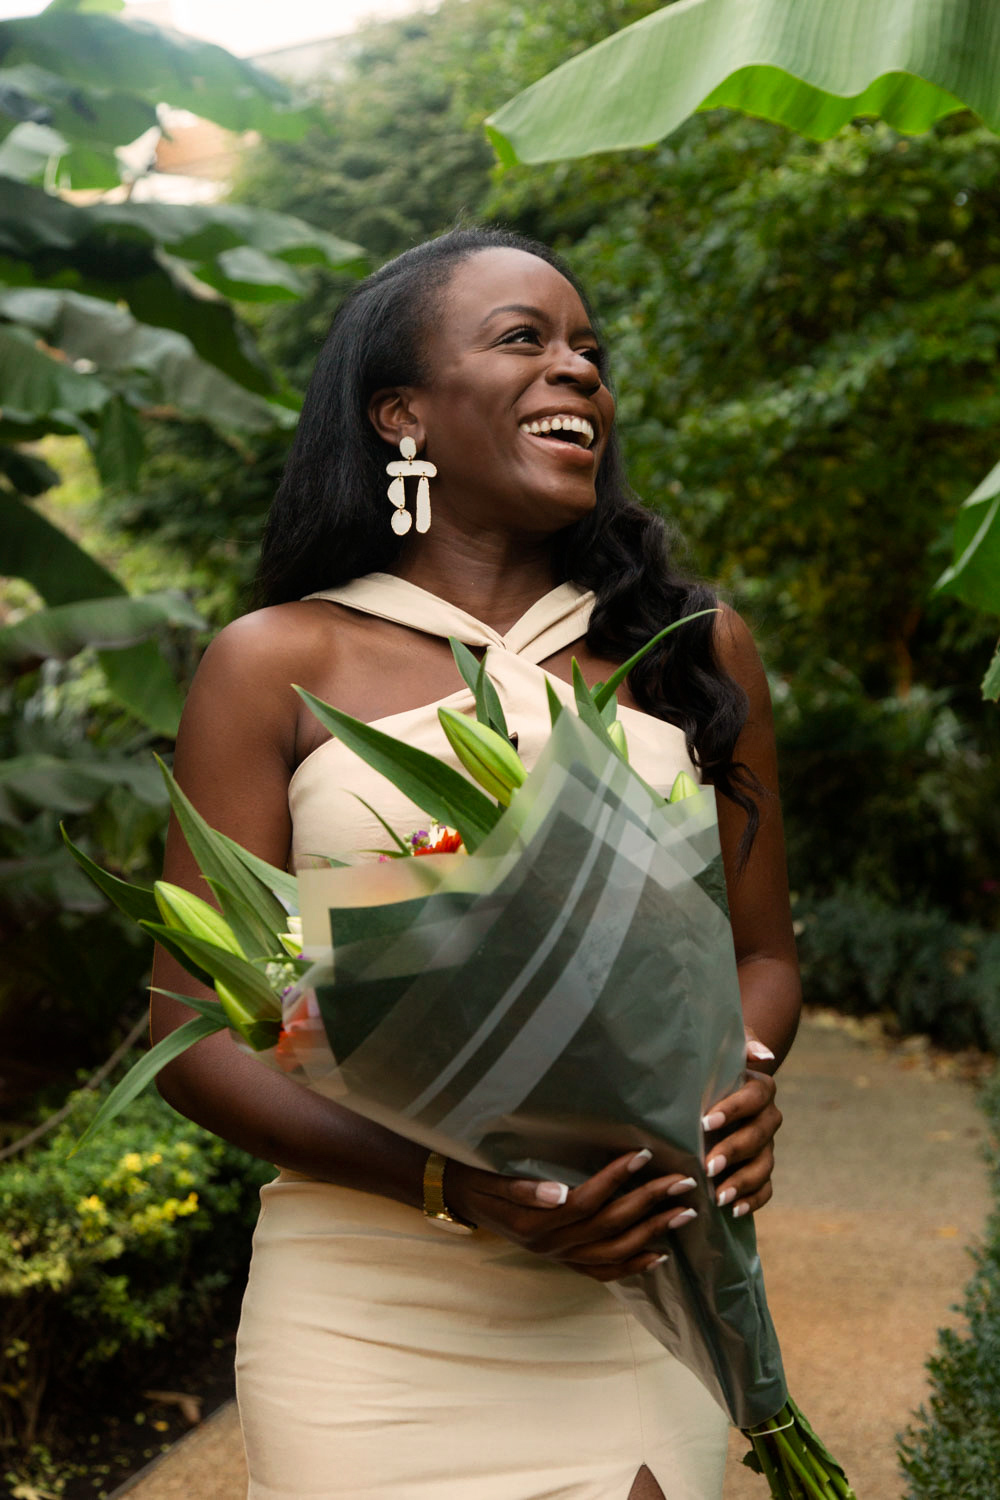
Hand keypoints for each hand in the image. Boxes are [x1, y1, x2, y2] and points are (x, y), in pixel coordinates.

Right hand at [445, 1149, 698, 1282]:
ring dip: (653, 1231)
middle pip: (610, 1225)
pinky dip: (633, 1265)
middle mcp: (551, 1245)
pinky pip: (604, 1271)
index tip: (644, 1153)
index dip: (616, 1177)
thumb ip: (523, 1189)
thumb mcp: (490, 1179)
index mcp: (535, 1223)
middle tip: (683, 1182)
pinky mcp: (564, 1262)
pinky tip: (659, 1255)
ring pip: (615, 1250)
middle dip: (650, 1203)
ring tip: (683, 1212)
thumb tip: (560, 1192)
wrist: (460, 1200)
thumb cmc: (477, 1180)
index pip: (587, 1200)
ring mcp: (560, 1257)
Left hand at [701, 1032, 781, 1217]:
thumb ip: (742, 1043)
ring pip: (763, 1166)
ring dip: (742, 1182)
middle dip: (734, 1152)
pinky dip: (753, 1201)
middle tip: (708, 1166)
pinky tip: (734, 1211)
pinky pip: (766, 1188)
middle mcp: (767, 1117)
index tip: (705, 1121)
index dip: (733, 1110)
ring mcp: (767, 1145)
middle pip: (758, 1136)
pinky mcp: (761, 1168)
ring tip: (719, 1197)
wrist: (715, 1085)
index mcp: (760, 1088)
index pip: (754, 1097)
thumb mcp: (725, 1047)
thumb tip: (762, 1054)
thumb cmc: (714, 1064)